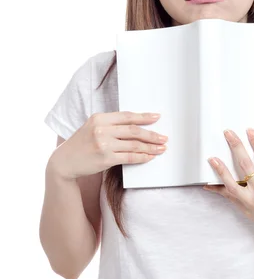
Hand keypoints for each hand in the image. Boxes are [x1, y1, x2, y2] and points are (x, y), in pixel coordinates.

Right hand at [48, 111, 168, 179]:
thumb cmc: (81, 144)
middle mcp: (101, 130)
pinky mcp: (105, 159)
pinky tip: (150, 157)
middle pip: (133, 130)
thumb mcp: (92, 128)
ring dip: (151, 147)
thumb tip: (136, 126)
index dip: (144, 117)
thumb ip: (110, 125)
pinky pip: (129, 157)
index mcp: (99, 118)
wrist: (64, 162)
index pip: (127, 116)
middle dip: (152, 134)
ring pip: (134, 145)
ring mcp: (103, 145)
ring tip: (161, 148)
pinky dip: (142, 157)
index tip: (157, 117)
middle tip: (164, 137)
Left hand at [203, 128, 253, 246]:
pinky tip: (208, 185)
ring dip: (220, 170)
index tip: (249, 131)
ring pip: (231, 183)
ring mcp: (251, 202)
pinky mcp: (245, 209)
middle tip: (228, 134)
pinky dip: (218, 191)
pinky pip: (229, 197)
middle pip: (245, 165)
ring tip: (212, 159)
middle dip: (236, 147)